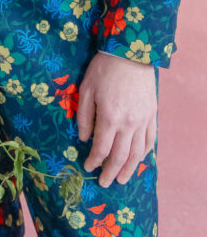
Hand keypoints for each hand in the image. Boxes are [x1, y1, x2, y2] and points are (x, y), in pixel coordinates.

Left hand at [77, 51, 156, 187]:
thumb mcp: (86, 89)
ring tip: (121, 179)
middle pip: (120, 156)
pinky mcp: (152, 115)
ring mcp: (142, 120)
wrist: (131, 54)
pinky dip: (144, 153)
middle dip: (110, 171)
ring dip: (129, 169)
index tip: (88, 168)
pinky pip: (149, 140)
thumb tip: (84, 139)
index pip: (101, 148)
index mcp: (109, 117)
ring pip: (137, 153)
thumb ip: (84, 116)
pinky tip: (138, 160)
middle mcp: (128, 123)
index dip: (94, 161)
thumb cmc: (104, 69)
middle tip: (104, 183)